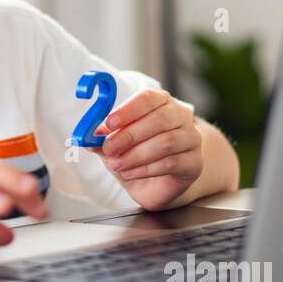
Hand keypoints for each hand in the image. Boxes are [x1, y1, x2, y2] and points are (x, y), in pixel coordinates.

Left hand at [88, 89, 202, 209]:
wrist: (157, 183)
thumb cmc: (137, 155)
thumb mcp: (115, 145)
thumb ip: (103, 139)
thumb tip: (88, 136)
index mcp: (161, 103)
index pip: (148, 98)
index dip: (128, 110)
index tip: (109, 123)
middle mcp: (181, 117)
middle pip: (159, 119)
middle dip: (129, 135)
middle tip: (109, 148)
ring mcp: (191, 140)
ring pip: (166, 142)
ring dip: (136, 154)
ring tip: (117, 164)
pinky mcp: (194, 163)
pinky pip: (171, 163)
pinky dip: (146, 169)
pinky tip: (130, 173)